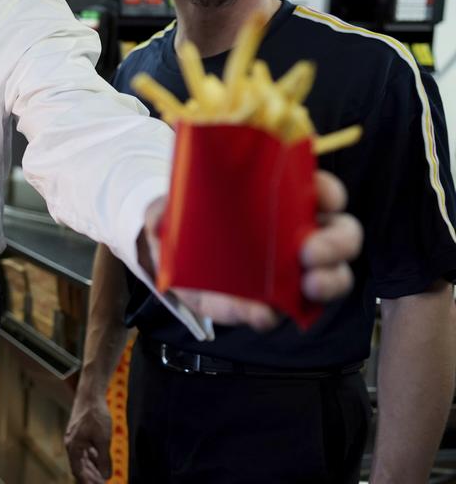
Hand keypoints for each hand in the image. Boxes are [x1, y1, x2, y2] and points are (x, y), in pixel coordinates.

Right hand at [64, 397, 111, 483]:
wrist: (91, 394)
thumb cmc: (95, 415)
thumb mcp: (103, 439)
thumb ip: (104, 459)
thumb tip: (105, 476)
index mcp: (73, 447)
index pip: (78, 472)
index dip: (88, 482)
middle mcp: (72, 444)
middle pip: (80, 467)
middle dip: (91, 477)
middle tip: (103, 483)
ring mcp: (75, 438)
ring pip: (83, 459)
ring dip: (93, 468)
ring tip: (104, 477)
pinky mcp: (81, 433)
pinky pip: (86, 450)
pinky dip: (93, 458)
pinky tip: (101, 461)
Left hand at [142, 170, 362, 329]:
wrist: (169, 256)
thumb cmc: (185, 218)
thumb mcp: (171, 205)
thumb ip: (164, 208)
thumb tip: (159, 219)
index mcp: (285, 198)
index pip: (322, 189)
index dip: (328, 191)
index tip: (320, 195)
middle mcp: (300, 233)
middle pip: (343, 234)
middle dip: (336, 244)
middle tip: (310, 252)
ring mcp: (294, 270)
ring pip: (333, 276)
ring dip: (328, 282)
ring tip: (308, 286)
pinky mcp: (274, 303)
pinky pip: (284, 312)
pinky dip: (271, 313)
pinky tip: (260, 312)